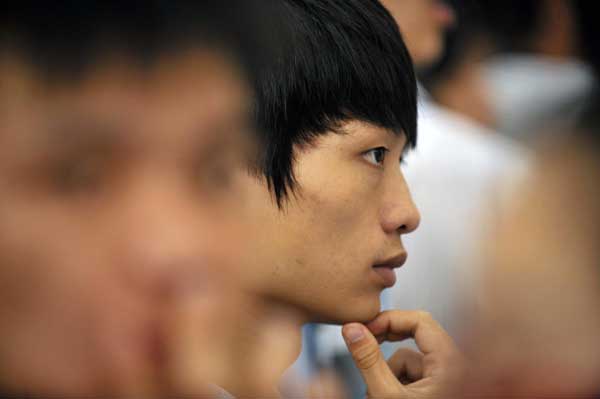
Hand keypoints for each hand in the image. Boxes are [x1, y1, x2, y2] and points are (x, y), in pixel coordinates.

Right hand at [342, 310, 464, 397]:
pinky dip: (396, 386)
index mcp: (450, 363)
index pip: (420, 320)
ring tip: (375, 397)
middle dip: (385, 352)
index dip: (389, 319)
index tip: (364, 329)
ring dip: (388, 375)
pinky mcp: (438, 391)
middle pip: (413, 340)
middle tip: (363, 351)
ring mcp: (447, 380)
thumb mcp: (388, 397)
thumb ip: (368, 360)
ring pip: (410, 362)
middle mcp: (453, 367)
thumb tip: (352, 329)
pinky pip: (413, 378)